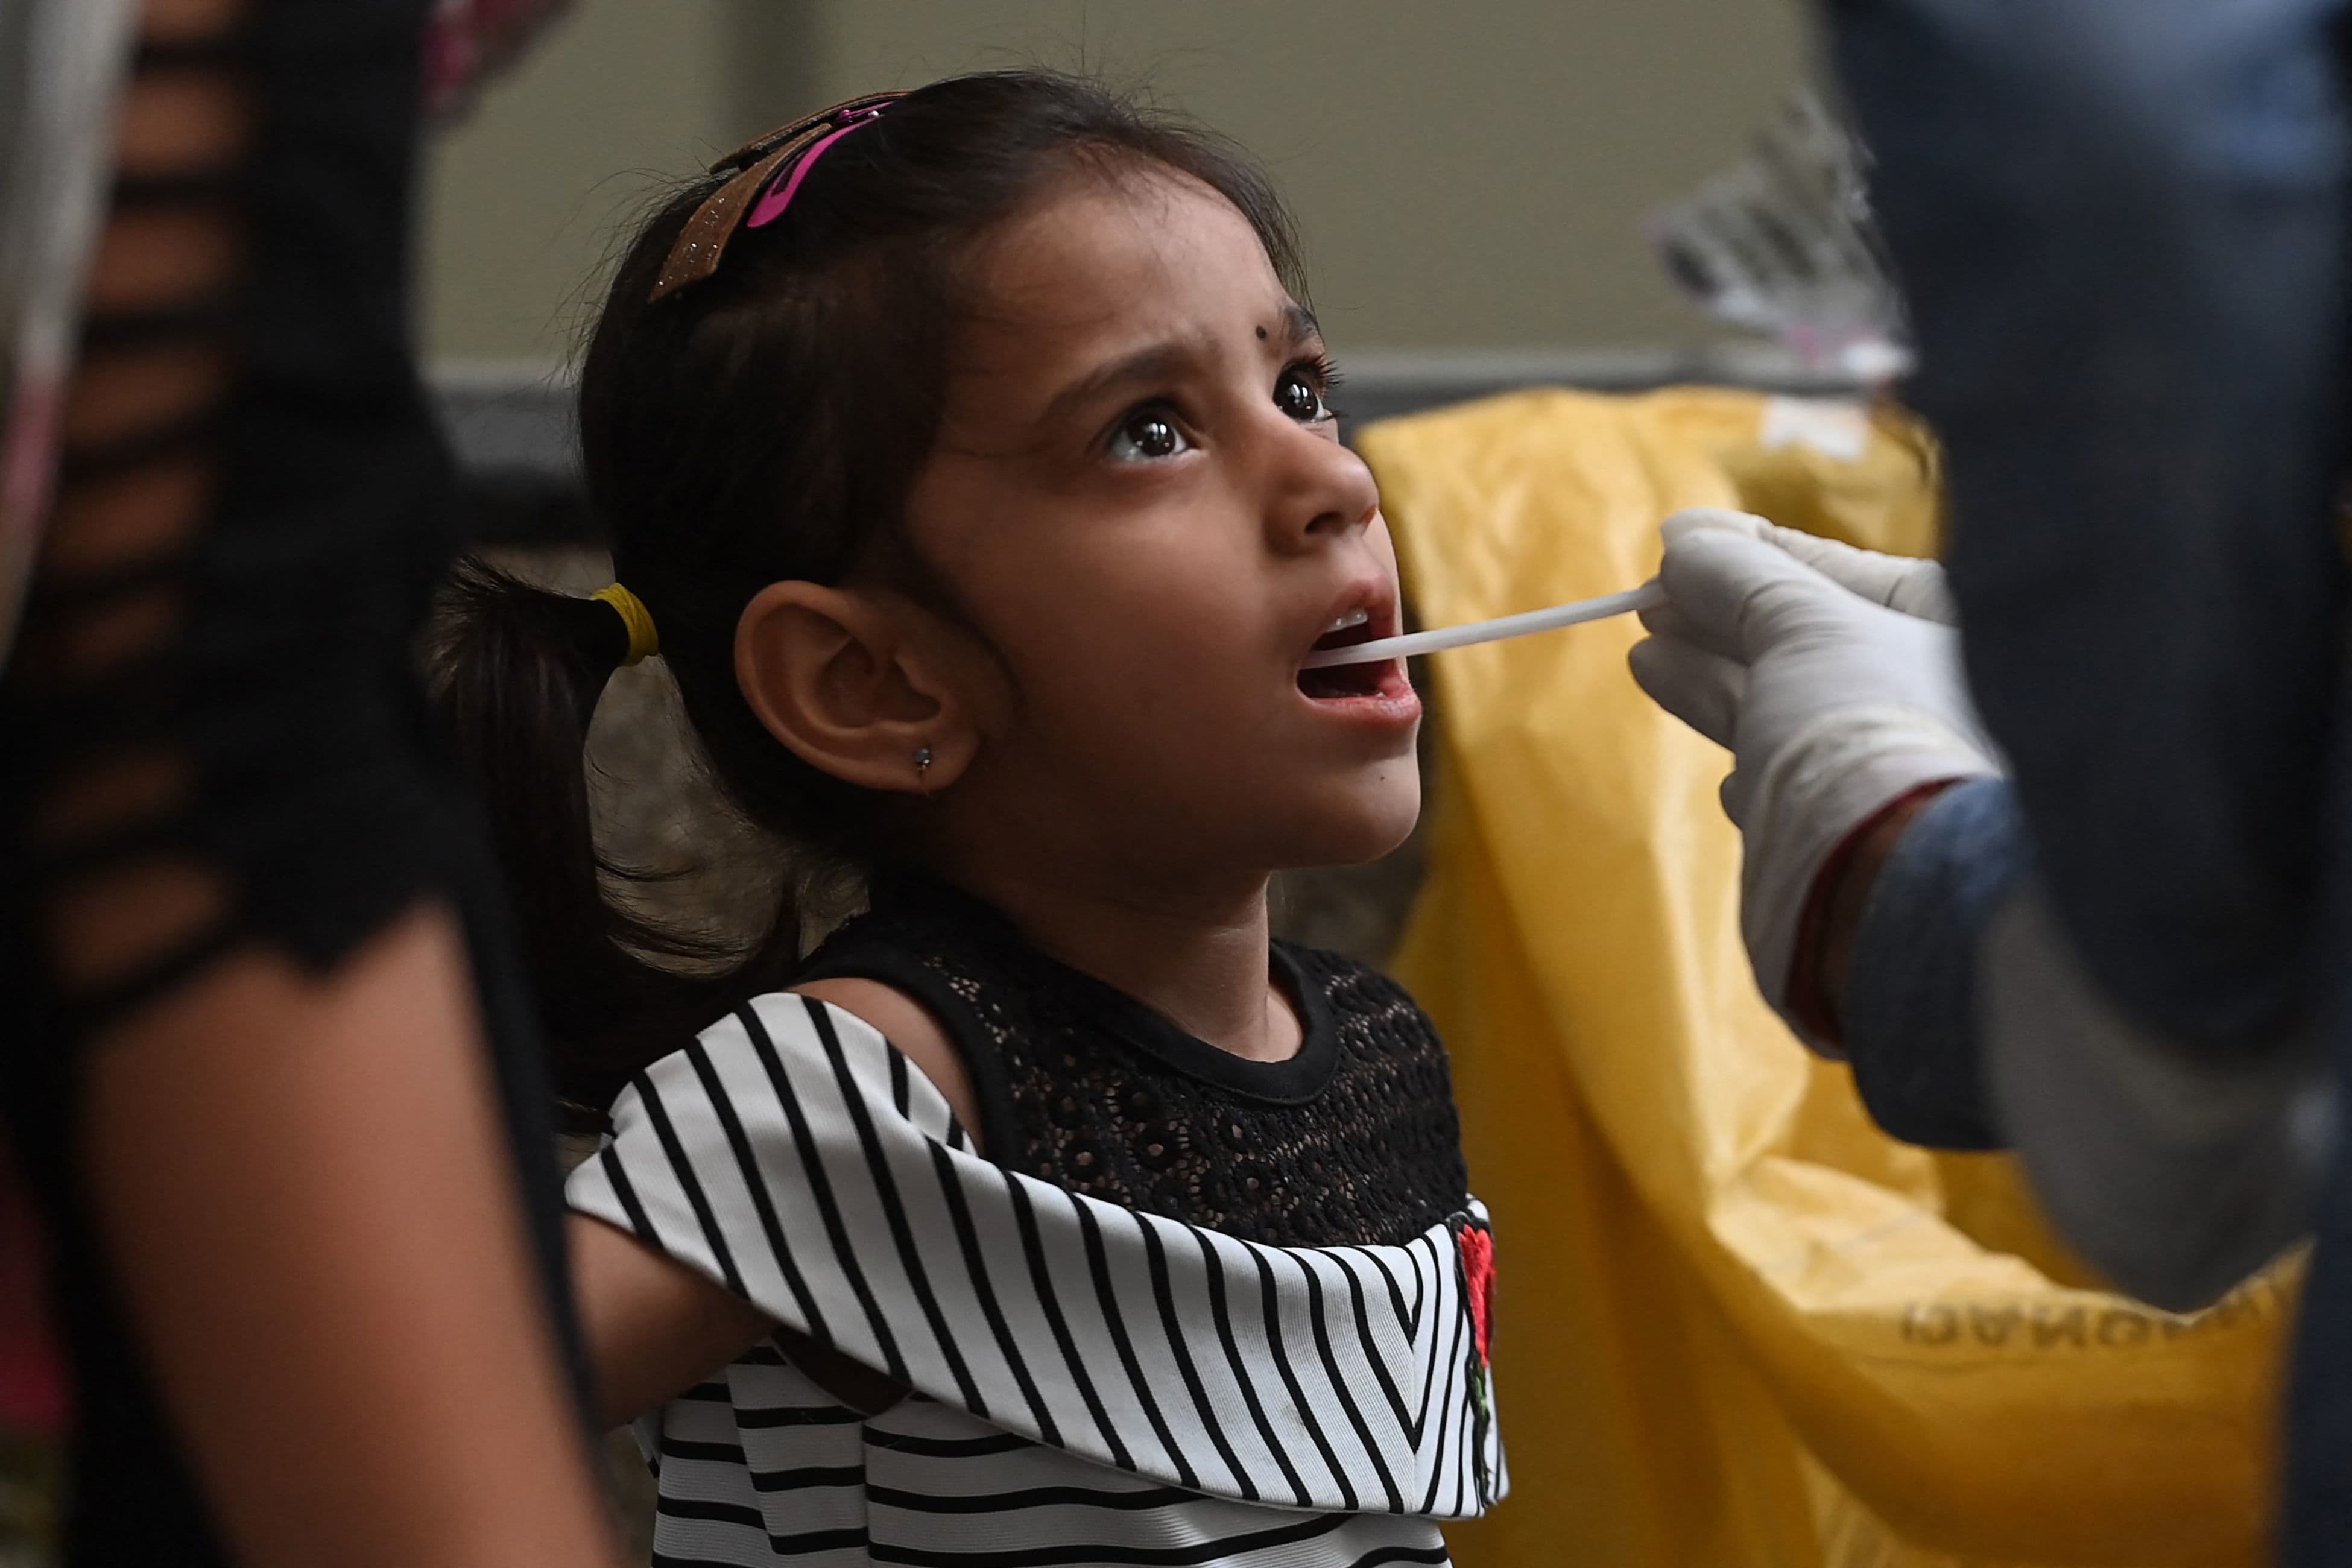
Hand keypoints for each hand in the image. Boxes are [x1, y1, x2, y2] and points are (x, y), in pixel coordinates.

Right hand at [1629, 507, 1999, 1048]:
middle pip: (1806, 644)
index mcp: (1952, 632)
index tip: (1675, 543)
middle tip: (1648, 600)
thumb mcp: (1803, 624)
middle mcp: (1933, 699)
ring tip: (1647, 655)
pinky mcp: (1846, 835)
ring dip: (1712, 682)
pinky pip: (1790, 782)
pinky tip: (1728, 776)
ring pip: (1787, 711)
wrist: (1896, 894)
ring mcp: (1889, 770)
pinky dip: (1753, 766)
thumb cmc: (1873, 732)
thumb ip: (1741, 577)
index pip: (1839, 574)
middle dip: (1721, 620)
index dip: (1753, 556)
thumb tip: (1685, 540)